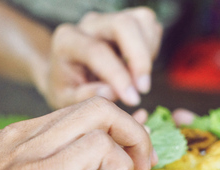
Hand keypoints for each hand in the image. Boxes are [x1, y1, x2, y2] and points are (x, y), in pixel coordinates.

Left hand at [38, 7, 162, 108]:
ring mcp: (111, 19)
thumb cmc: (68, 87)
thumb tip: (114, 92)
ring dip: (148, 54)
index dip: (118, 76)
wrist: (69, 71)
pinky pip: (151, 27)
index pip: (97, 51)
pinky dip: (152, 49)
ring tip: (138, 80)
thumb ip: (86, 96)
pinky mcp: (129, 20)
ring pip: (142, 22)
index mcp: (68, 40)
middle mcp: (90, 24)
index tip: (132, 99)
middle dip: (139, 58)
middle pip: (123, 24)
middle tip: (144, 89)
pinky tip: (139, 69)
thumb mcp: (67, 99)